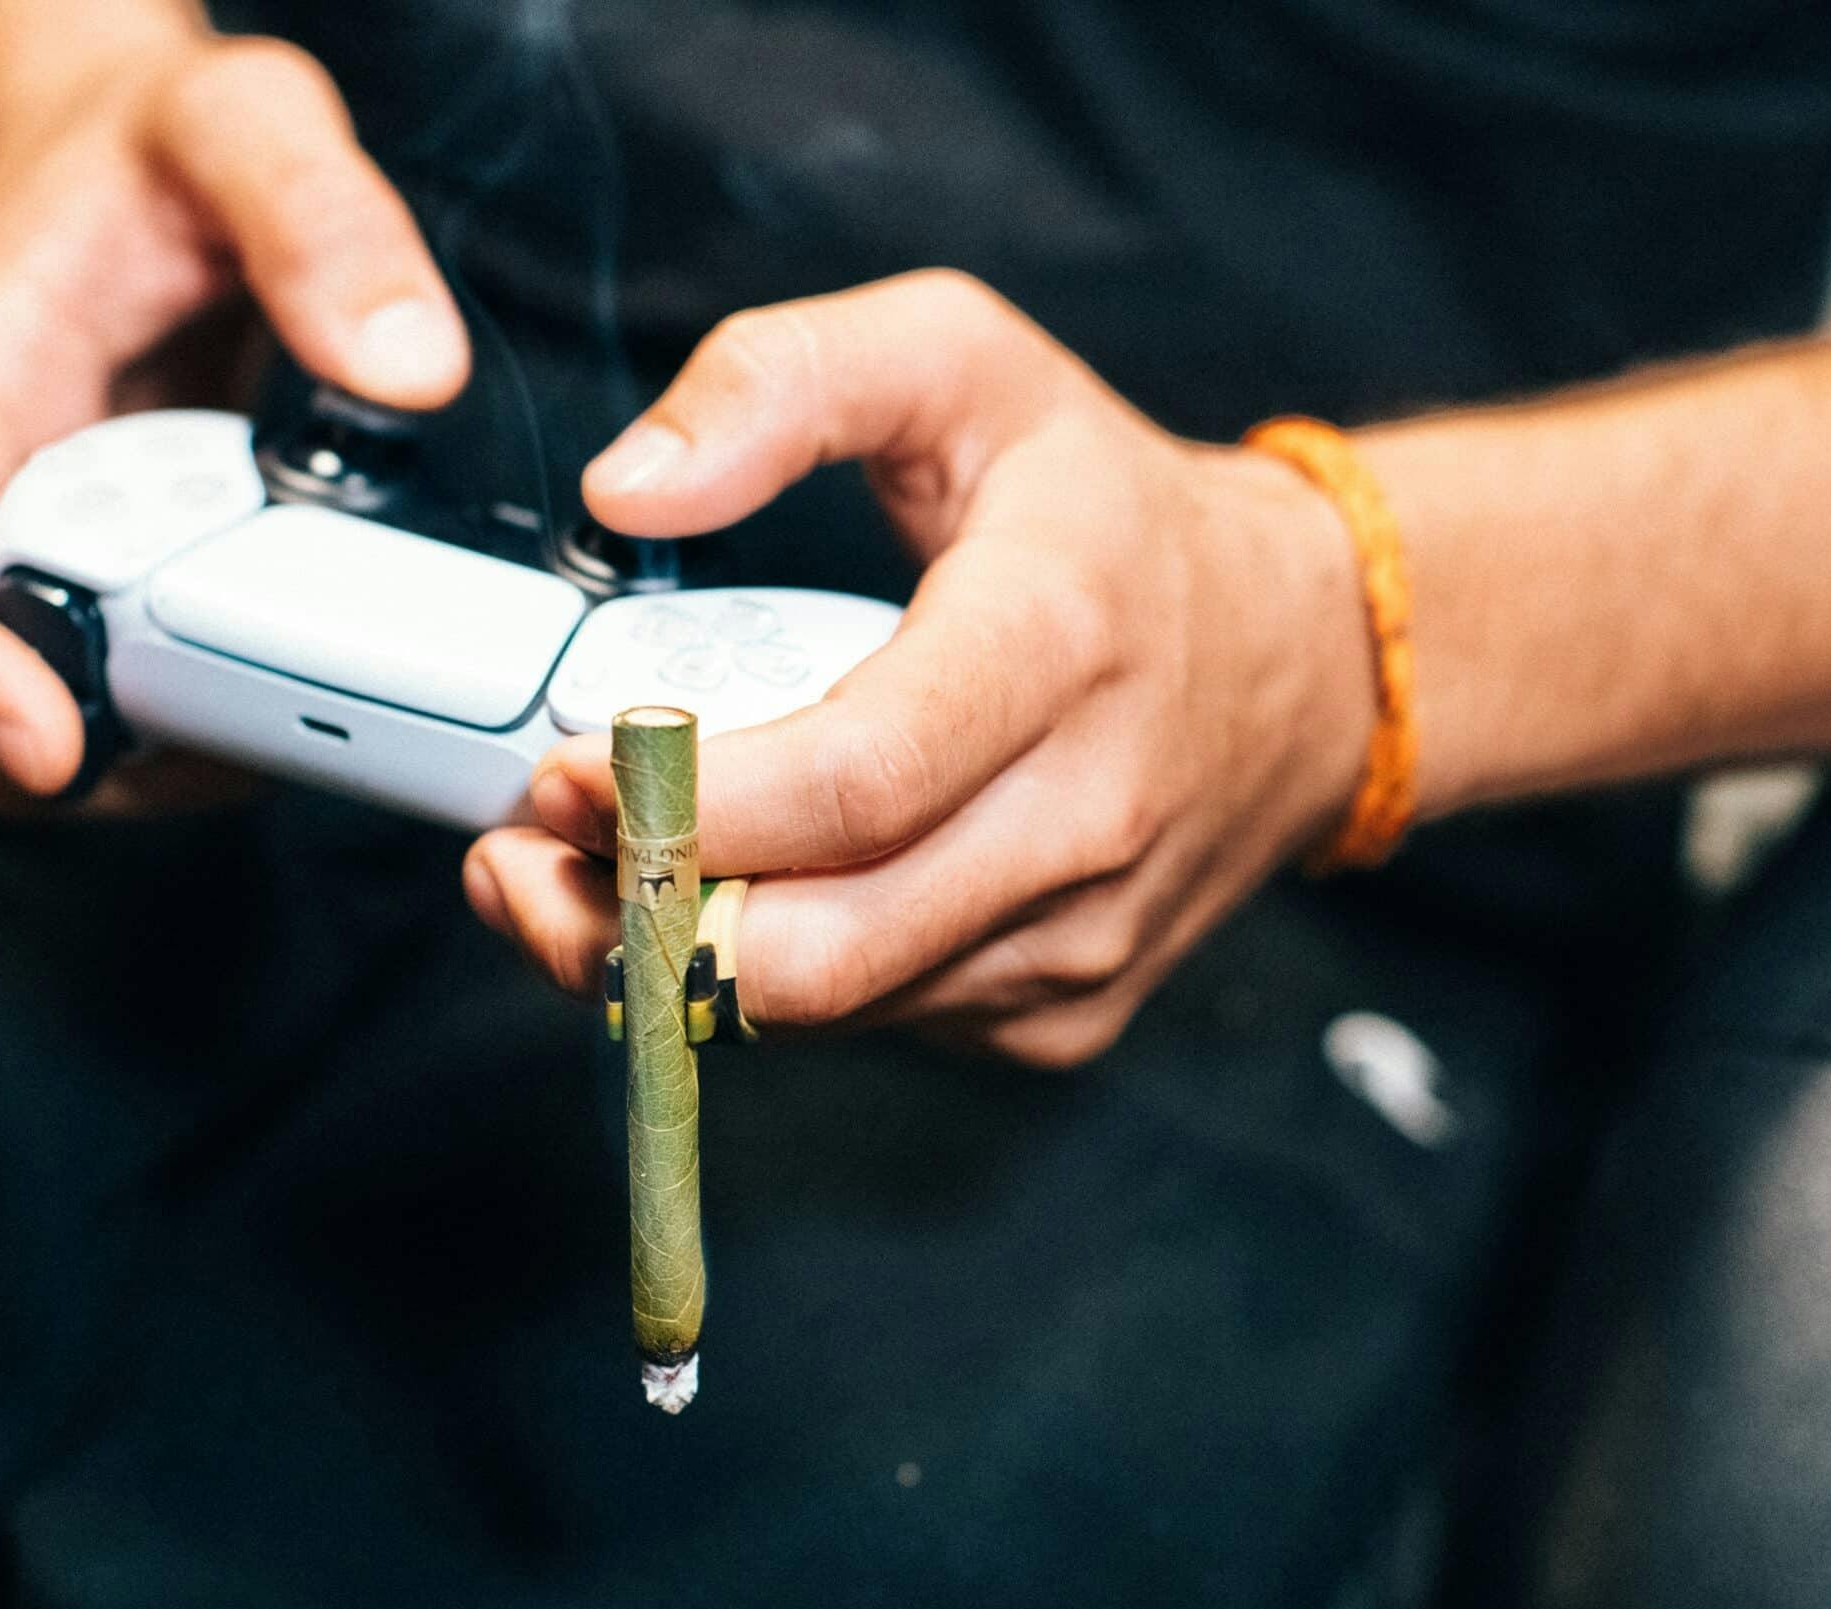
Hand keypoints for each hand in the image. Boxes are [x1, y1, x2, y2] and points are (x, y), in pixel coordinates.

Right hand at [0, 33, 468, 809]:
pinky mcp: (159, 570)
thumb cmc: (169, 145)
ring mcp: (83, 540)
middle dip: (109, 743)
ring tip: (322, 720)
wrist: (154, 156)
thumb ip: (321, 218)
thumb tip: (408, 371)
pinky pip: (173, 676)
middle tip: (260, 744)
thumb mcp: (249, 125)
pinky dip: (246, 705)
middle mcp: (10, 482)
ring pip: (88, 700)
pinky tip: (346, 682)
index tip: (40, 749)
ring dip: (191, 743)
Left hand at [464, 270, 1373, 1066]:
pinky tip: (737, 892)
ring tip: (598, 863)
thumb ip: (782, 378)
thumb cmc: (1103, 507)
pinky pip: (877, 1026)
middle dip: (635, 921)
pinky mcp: (1066, 1015)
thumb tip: (624, 491)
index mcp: (1061, 640)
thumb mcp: (959, 359)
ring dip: (673, 961)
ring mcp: (1085, 938)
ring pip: (832, 1010)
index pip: (858, 782)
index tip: (560, 772)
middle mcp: (1090, 815)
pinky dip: (771, 980)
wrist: (1299, 661)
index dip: (681, 805)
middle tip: (531, 847)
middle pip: (824, 947)